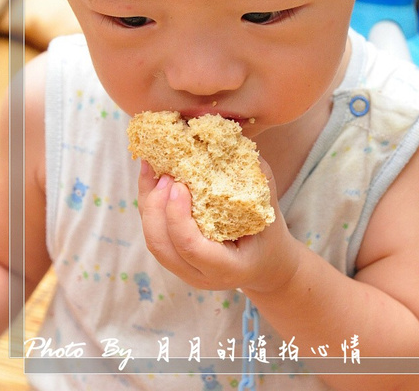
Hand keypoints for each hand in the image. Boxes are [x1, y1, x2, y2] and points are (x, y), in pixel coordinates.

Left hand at [137, 158, 300, 292]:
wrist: (266, 266)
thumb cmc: (268, 236)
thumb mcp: (270, 210)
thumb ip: (258, 180)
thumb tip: (235, 143)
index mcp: (226, 269)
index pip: (190, 247)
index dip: (178, 216)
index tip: (180, 185)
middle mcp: (199, 276)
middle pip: (161, 246)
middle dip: (156, 206)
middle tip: (165, 174)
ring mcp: (183, 271)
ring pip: (153, 239)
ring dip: (148, 203)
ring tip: (152, 169)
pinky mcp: (174, 258)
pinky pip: (155, 233)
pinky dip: (149, 205)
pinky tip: (151, 178)